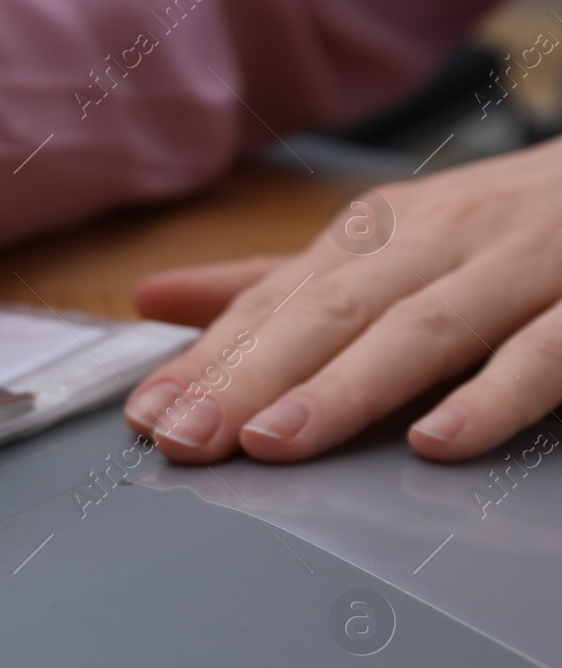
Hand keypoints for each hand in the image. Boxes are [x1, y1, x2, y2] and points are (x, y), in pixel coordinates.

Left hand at [124, 137, 561, 462]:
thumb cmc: (504, 226)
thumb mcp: (381, 243)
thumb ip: (273, 284)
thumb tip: (154, 299)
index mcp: (378, 234)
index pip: (275, 303)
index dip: (207, 359)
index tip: (146, 414)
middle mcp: (439, 240)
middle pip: (330, 314)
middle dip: (248, 378)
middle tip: (184, 438)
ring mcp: (519, 267)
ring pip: (421, 329)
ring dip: (344, 388)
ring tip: (273, 442)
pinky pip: (544, 352)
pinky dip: (490, 396)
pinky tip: (435, 442)